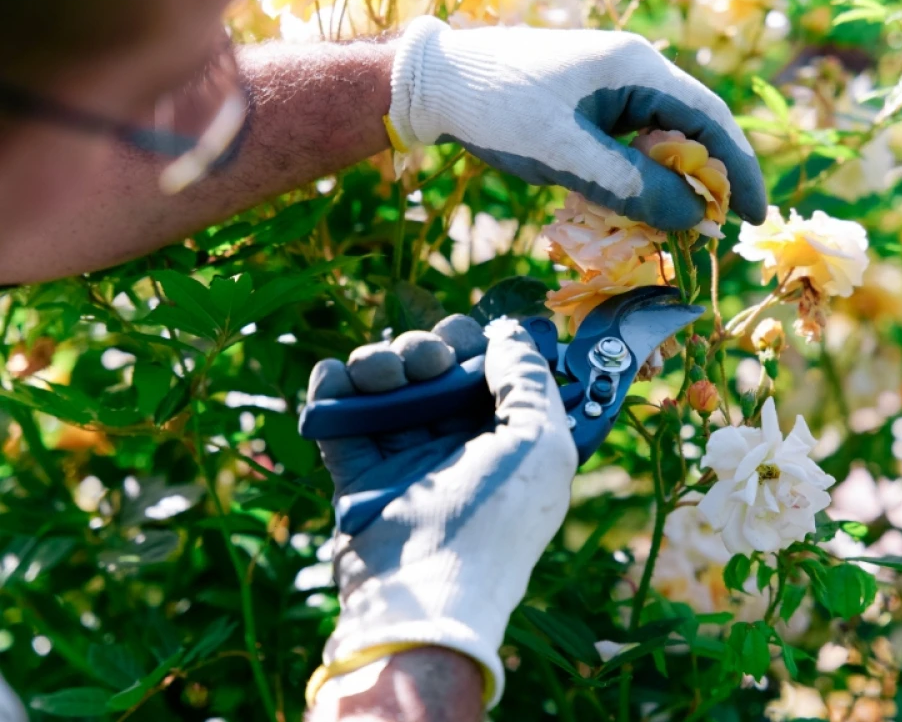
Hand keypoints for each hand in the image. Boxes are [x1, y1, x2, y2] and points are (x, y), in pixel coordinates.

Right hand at [304, 316, 576, 709]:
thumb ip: (529, 380)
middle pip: (433, 371)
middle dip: (424, 350)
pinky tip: (336, 378)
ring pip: (387, 387)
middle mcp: (457, 445)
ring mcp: (405, 459)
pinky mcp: (359, 473)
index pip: (487, 371)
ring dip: (379, 363)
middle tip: (428, 363)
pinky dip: (333, 388)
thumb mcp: (541, 445)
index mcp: (506, 439)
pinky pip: (340, 417)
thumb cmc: (495, 520)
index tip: (463, 342)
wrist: (425, 594)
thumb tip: (508, 333)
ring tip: (380, 376)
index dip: (473, 345)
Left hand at [387, 17, 766, 231]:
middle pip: (693, 129)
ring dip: (675, 182)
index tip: (755, 217)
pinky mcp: (588, 104)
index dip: (739, 171)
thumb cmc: (499, 111)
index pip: (710, 120)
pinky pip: (631, 142)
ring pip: (661, 139)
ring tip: (686, 227)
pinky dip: (642, 176)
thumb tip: (696, 218)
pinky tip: (640, 207)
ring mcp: (610, 85)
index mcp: (637, 68)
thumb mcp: (566, 154)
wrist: (437, 83)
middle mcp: (633, 70)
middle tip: (724, 231)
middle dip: (712, 181)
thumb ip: (632, 186)